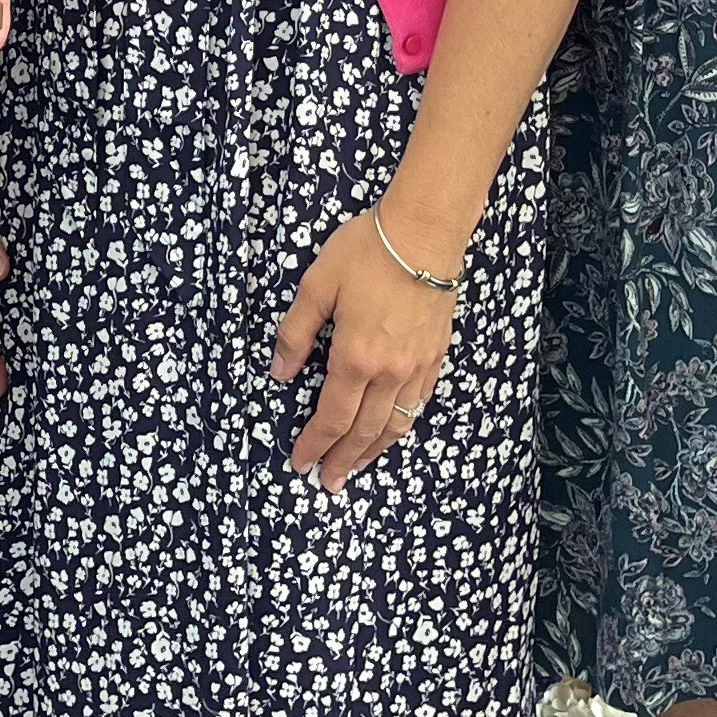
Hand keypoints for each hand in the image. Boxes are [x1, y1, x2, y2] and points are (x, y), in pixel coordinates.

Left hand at [272, 212, 460, 493]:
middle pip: (364, 430)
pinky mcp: (436, 355)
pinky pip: (420, 402)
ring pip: (396, 424)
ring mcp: (417, 366)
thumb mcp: (317, 286)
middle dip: (343, 460)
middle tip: (329, 483)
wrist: (424, 233)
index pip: (331, 416)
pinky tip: (394, 429)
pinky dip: (404, 424)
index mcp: (355, 357)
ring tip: (358, 469)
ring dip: (374, 452)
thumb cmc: (366, 252)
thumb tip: (279, 373)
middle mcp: (389, 371)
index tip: (301, 463)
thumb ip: (296, 333)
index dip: (314, 443)